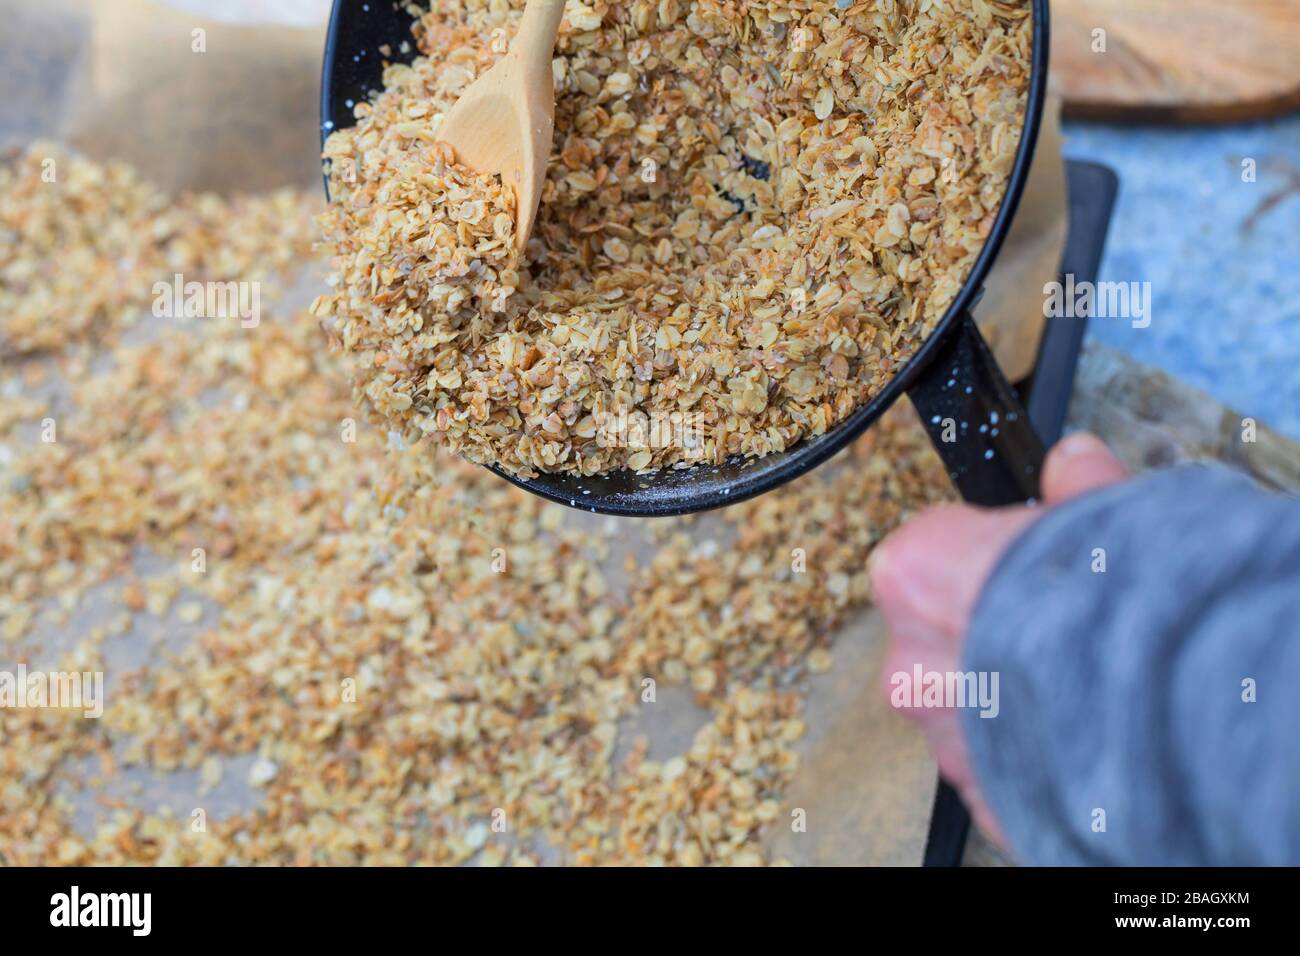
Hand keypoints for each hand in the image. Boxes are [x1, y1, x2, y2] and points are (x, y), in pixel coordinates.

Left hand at [868, 432, 1129, 844]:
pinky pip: (997, 764)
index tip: (1023, 568)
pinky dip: (1029, 753)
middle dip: (988, 635)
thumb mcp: (1100, 514)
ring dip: (1006, 698)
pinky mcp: (979, 791)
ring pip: (965, 707)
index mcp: (915, 573)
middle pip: (939, 638)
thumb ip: (1075, 487)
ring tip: (1080, 688)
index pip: (927, 555)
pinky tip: (1079, 736)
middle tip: (1056, 633)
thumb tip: (1074, 460)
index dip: (983, 560)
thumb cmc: (1115, 602)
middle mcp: (909, 660)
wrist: (1157, 706)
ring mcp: (939, 734)